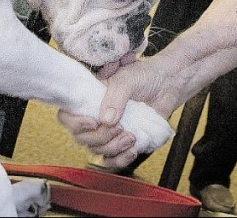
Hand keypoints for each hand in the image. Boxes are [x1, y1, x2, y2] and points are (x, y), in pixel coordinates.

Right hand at [57, 55, 174, 168]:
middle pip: (82, 138)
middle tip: (120, 127)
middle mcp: (96, 117)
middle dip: (100, 137)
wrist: (168, 84)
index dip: (75, 124)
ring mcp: (109, 132)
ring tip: (131, 136)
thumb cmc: (145, 75)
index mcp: (90, 99)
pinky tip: (133, 149)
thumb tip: (105, 121)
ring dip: (113, 148)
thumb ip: (115, 97)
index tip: (93, 122)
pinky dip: (121, 159)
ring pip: (97, 151)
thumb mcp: (128, 78)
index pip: (67, 116)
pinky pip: (113, 160)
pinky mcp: (124, 143)